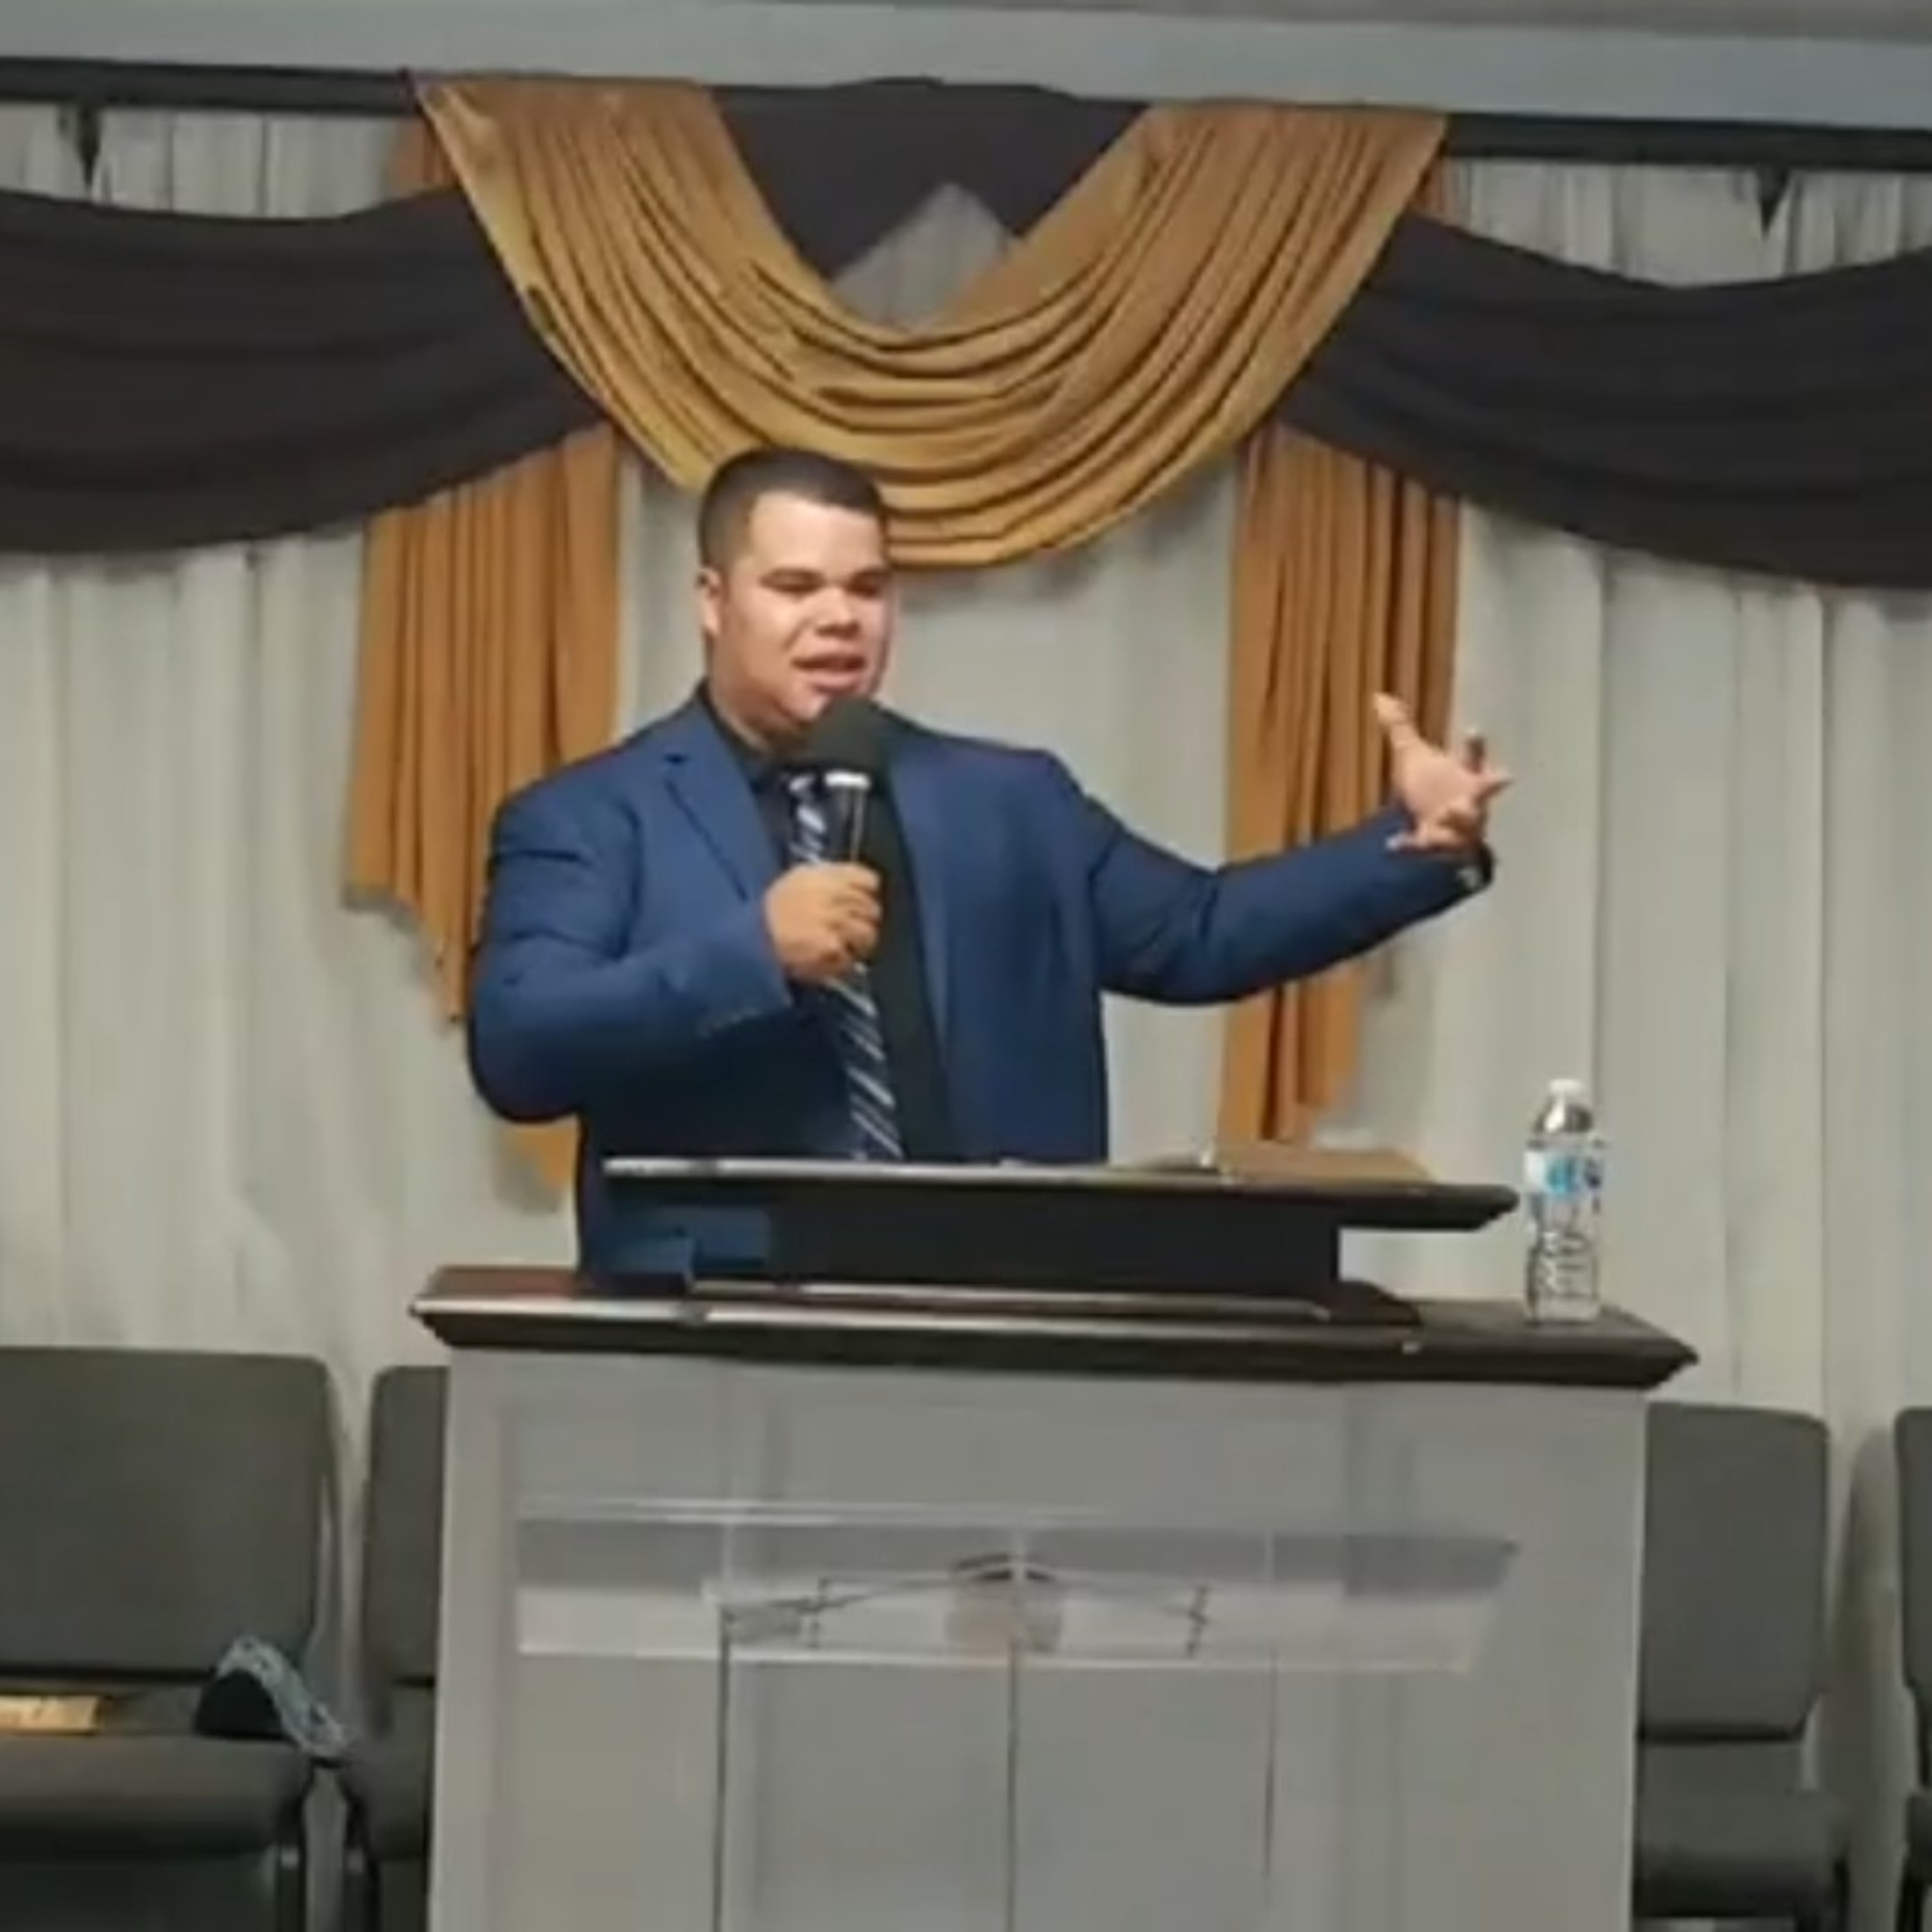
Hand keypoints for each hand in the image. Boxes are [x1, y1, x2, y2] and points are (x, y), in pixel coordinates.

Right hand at [764, 863, 880, 983]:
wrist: (751, 937)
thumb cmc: (772, 911)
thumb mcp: (798, 881)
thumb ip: (830, 879)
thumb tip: (857, 887)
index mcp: (825, 876)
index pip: (868, 880)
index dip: (869, 894)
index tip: (865, 902)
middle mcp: (832, 895)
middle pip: (871, 909)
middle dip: (866, 921)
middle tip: (856, 931)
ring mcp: (833, 922)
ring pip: (867, 934)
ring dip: (860, 944)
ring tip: (846, 949)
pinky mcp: (830, 947)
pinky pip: (850, 957)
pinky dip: (843, 963)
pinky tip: (830, 961)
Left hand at [1373, 692, 1510, 855]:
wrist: (1435, 827)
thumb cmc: (1431, 785)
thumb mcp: (1413, 755)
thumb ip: (1400, 728)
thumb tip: (1379, 696)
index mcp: (1465, 775)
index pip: (1473, 756)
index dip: (1474, 744)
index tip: (1474, 729)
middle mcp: (1468, 800)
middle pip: (1483, 794)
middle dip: (1489, 787)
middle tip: (1500, 779)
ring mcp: (1458, 826)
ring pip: (1466, 825)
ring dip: (1457, 820)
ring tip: (1446, 814)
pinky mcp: (1440, 847)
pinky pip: (1428, 846)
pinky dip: (1410, 845)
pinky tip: (1392, 844)